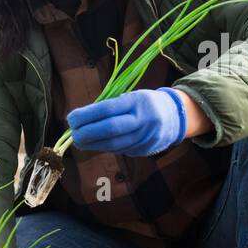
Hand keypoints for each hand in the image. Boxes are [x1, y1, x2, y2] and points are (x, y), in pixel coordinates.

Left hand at [67, 88, 188, 156]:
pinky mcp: (143, 150)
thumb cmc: (145, 104)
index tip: (72, 118)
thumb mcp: (131, 97)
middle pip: (110, 129)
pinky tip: (93, 145)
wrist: (176, 117)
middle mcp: (143, 120)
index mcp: (138, 101)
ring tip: (79, 141)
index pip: (108, 109)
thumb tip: (81, 118)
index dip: (87, 115)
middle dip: (87, 133)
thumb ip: (110, 107)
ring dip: (92, 144)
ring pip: (113, 144)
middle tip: (73, 134)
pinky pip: (119, 150)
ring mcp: (145, 137)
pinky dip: (103, 147)